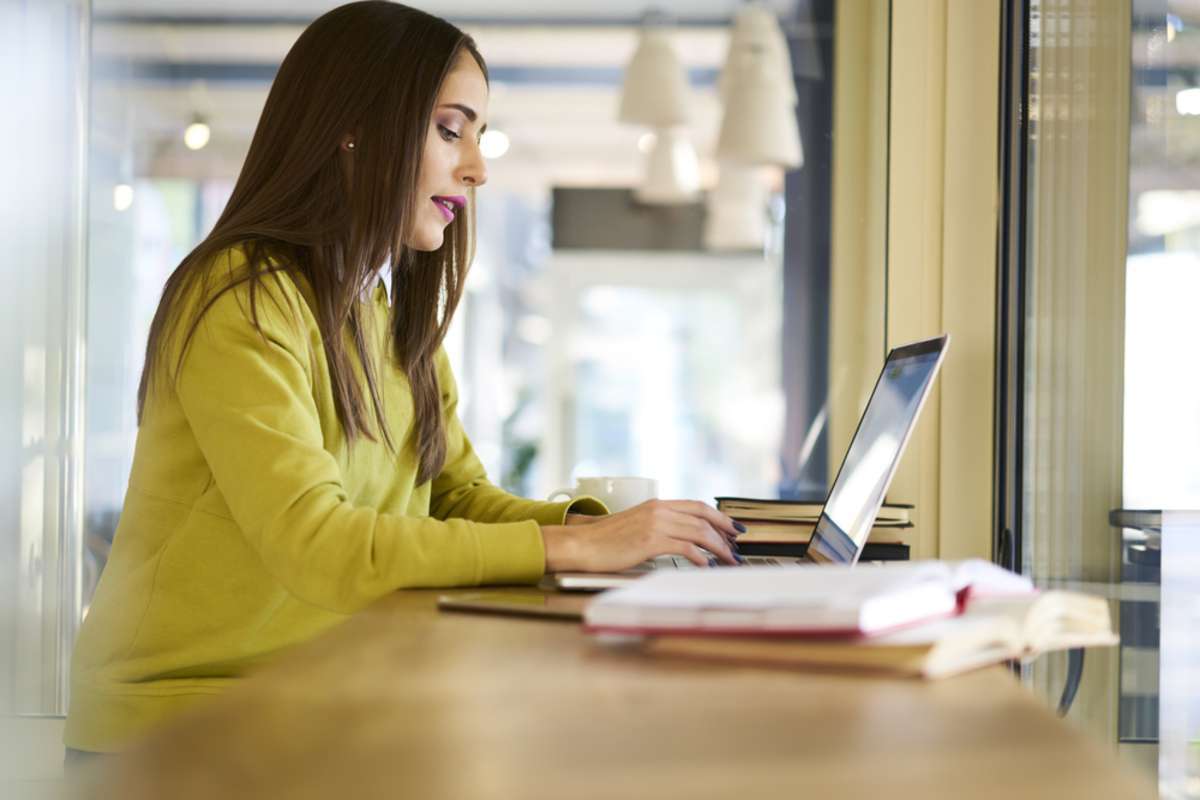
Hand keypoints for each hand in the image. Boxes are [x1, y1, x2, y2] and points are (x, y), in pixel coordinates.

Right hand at [541, 499, 742, 572]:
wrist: (582, 544)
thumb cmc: (605, 541)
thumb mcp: (635, 526)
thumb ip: (657, 527)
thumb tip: (680, 540)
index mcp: (657, 504)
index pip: (697, 506)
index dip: (719, 516)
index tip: (733, 528)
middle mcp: (659, 510)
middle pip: (703, 517)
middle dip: (725, 532)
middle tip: (737, 546)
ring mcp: (655, 524)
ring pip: (699, 532)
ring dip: (718, 548)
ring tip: (728, 560)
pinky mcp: (650, 541)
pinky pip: (685, 547)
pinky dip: (700, 557)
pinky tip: (706, 566)